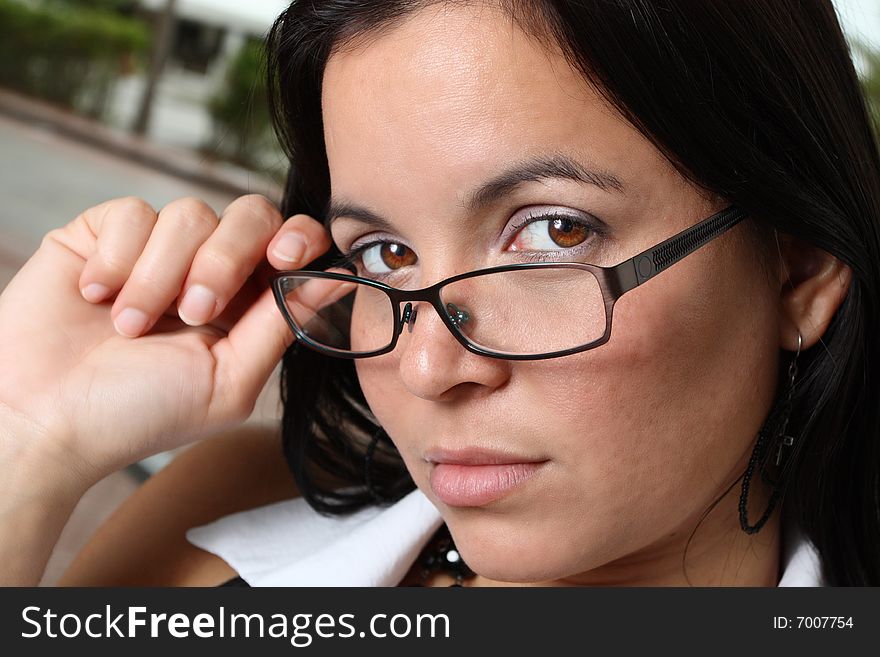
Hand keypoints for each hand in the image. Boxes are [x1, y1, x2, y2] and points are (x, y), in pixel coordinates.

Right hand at [0, 195, 330, 483]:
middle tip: (194, 312)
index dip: (299, 239)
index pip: (291, 244)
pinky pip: (131, 212)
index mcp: (246, 304)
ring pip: (188, 213)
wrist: (43, 418)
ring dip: (160, 275)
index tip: (286, 256)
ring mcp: (154, 250)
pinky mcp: (102, 234)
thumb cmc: (138, 412)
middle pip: (249, 214)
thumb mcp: (228, 380)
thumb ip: (282, 323)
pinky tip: (96, 298)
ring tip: (129, 327)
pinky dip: (117, 258)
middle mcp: (206, 270)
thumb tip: (339, 278)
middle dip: (227, 258)